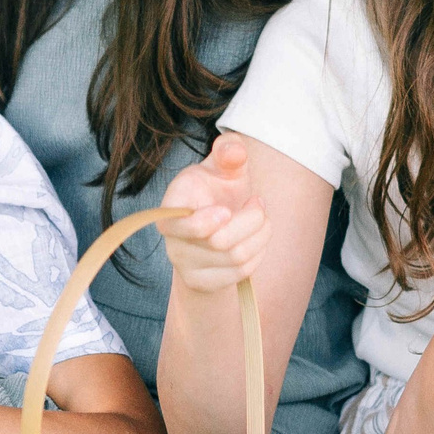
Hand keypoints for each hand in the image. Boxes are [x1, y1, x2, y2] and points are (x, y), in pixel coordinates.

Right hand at [157, 133, 269, 294]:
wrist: (214, 226)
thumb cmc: (217, 190)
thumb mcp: (223, 166)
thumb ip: (229, 152)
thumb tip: (234, 151)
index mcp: (171, 207)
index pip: (180, 225)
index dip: (205, 222)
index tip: (226, 210)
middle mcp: (173, 240)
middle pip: (220, 242)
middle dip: (252, 219)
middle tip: (258, 203)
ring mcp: (185, 265)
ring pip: (236, 257)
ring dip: (261, 234)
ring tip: (261, 218)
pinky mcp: (202, 282)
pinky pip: (241, 273)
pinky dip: (259, 252)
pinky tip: (257, 238)